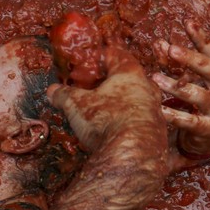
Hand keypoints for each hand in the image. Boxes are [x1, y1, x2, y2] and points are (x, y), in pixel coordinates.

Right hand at [47, 43, 164, 153]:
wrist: (133, 153)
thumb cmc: (105, 120)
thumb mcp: (76, 105)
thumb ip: (63, 95)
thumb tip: (52, 91)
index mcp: (129, 74)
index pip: (116, 55)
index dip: (101, 57)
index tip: (92, 61)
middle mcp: (147, 88)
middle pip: (129, 78)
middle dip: (112, 82)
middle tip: (96, 88)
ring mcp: (155, 110)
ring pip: (137, 100)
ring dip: (122, 103)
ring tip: (105, 111)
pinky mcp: (157, 132)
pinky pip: (140, 121)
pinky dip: (128, 122)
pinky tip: (115, 131)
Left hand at [152, 20, 209, 169]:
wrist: (209, 140)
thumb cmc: (200, 104)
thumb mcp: (194, 81)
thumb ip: (180, 64)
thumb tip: (160, 43)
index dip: (202, 37)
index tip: (188, 22)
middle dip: (191, 58)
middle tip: (171, 49)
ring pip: (199, 95)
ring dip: (176, 86)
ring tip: (156, 78)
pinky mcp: (209, 129)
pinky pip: (190, 121)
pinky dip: (174, 115)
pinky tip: (158, 109)